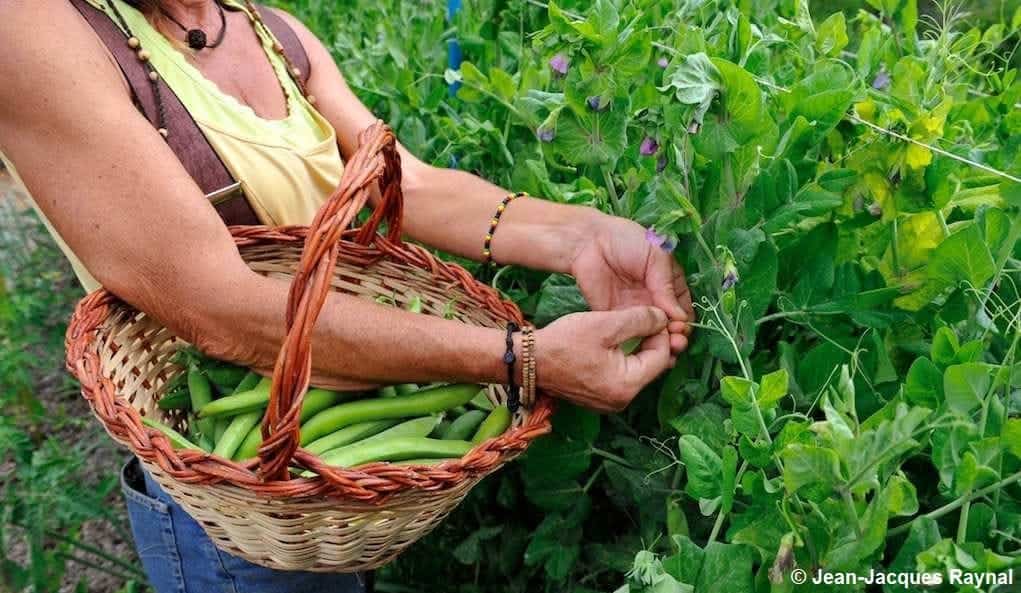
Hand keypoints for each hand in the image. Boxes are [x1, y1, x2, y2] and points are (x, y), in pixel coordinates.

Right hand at [535, 306, 671, 412]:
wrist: (527, 360)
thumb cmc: (564, 342)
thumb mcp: (605, 324)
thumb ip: (639, 320)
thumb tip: (663, 319)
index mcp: (626, 386)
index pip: (661, 357)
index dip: (660, 333)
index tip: (651, 315)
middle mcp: (622, 401)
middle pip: (651, 367)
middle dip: (650, 343)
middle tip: (642, 320)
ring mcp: (609, 403)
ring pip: (637, 372)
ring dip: (637, 350)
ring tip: (628, 328)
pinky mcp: (598, 399)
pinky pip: (621, 378)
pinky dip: (622, 360)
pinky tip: (613, 344)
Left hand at [570, 215, 694, 354]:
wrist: (589, 242)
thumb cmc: (626, 240)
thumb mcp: (656, 258)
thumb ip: (666, 287)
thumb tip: (680, 317)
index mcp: (667, 282)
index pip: (683, 307)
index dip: (686, 321)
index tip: (683, 329)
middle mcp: (653, 299)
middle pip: (669, 325)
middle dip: (676, 336)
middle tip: (676, 343)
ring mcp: (635, 309)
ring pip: (652, 333)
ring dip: (661, 343)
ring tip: (666, 349)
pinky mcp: (616, 317)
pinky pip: (630, 334)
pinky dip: (640, 344)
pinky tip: (647, 350)